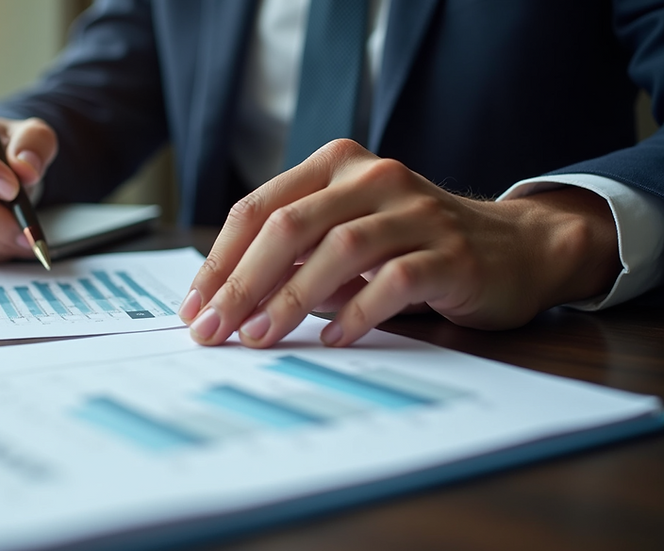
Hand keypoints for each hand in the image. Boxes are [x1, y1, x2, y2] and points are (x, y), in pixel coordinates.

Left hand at [179, 139, 619, 347]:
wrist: (514, 248)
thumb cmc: (411, 245)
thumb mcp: (345, 235)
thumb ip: (294, 256)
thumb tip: (224, 303)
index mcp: (336, 166)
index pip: (258, 208)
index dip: (220, 260)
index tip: (195, 307)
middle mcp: (373, 177)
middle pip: (288, 225)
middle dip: (241, 283)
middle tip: (214, 330)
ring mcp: (415, 211)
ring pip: (337, 249)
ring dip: (288, 301)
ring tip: (259, 338)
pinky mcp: (449, 251)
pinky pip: (392, 281)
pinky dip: (355, 312)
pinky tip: (331, 338)